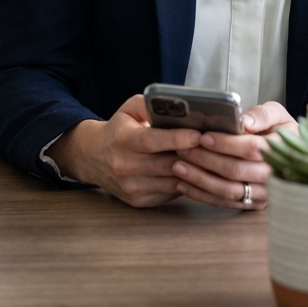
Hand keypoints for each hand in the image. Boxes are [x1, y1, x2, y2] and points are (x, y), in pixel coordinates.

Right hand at [46, 94, 202, 207]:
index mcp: (122, 140)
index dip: (177, 138)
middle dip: (193, 157)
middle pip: (166, 164)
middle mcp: (124, 166)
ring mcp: (131, 187)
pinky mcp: (138, 201)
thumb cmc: (118, 129)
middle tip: (215, 149)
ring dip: (193, 173)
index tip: (199, 135)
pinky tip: (195, 174)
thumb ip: (152, 105)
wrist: (92, 157)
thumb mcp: (130, 109)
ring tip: (211, 161)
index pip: (152, 141)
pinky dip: (185, 184)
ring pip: (172, 182)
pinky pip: (169, 194)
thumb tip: (181, 107)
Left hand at [171, 101, 297, 210]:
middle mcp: (273, 176)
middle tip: (183, 149)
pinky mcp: (252, 205)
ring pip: (228, 190)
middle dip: (206, 160)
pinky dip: (201, 195)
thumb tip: (246, 122)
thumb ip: (263, 114)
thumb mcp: (277, 114)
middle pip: (236, 171)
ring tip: (178, 166)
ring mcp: (264, 194)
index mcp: (280, 150)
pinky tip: (183, 184)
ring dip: (200, 179)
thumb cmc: (277, 130)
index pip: (251, 148)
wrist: (288, 154)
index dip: (226, 143)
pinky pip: (224, 203)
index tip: (203, 137)